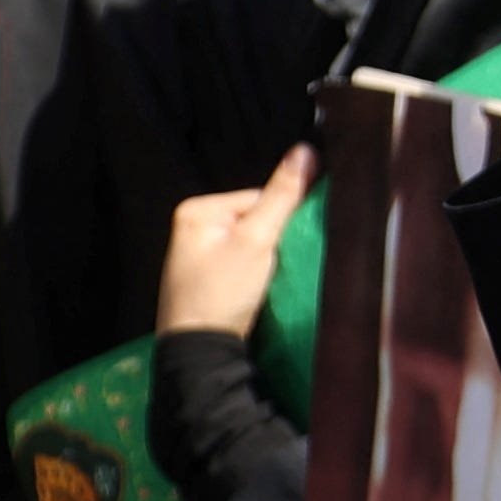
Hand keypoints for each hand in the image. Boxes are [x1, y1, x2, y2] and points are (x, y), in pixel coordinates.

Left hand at [158, 145, 315, 339]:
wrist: (198, 351)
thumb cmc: (222, 292)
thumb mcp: (257, 240)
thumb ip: (283, 196)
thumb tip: (306, 150)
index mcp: (197, 210)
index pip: (260, 197)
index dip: (282, 220)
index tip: (284, 247)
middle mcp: (193, 226)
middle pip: (257, 219)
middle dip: (273, 240)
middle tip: (275, 266)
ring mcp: (198, 254)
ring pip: (253, 242)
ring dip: (267, 258)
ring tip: (266, 280)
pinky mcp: (207, 278)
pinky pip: (244, 261)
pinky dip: (257, 272)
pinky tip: (256, 289)